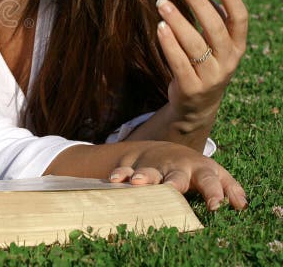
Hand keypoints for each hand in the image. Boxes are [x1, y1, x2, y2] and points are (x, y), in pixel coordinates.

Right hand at [109, 142, 246, 210]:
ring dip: (143, 177)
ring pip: (148, 172)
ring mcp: (154, 165)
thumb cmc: (193, 169)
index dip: (214, 192)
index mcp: (198, 170)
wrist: (163, 148)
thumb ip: (229, 188)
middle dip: (173, 182)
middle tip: (172, 189)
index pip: (209, 179)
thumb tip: (243, 205)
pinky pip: (124, 170)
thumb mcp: (213, 174)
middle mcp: (175, 167)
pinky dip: (119, 175)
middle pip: (176, 175)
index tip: (216, 207)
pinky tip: (114, 181)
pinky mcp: (134, 165)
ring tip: (137, 183)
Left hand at [155, 0, 247, 133]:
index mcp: (237, 47)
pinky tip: (160, 27)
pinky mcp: (191, 87)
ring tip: (162, 2)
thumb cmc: (205, 65)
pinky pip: (179, 62)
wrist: (197, 106)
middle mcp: (228, 61)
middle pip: (215, 28)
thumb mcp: (217, 46)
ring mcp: (211, 76)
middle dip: (199, 3)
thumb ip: (215, 23)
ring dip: (177, 20)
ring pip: (194, 44)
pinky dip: (169, 43)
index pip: (240, 19)